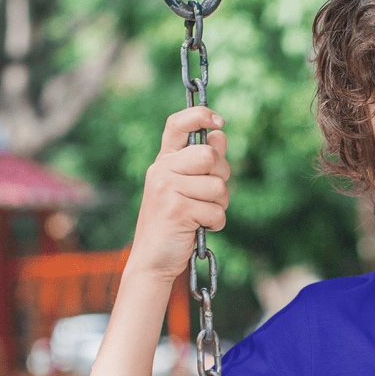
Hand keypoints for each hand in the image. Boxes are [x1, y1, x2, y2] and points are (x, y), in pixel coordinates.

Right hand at [127, 107, 229, 282]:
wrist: (152, 260)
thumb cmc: (173, 224)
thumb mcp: (186, 189)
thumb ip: (202, 164)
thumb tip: (219, 134)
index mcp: (163, 161)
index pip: (176, 124)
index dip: (199, 115)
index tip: (219, 122)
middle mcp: (161, 170)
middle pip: (209, 155)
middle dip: (222, 176)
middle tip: (213, 195)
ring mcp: (166, 188)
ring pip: (218, 186)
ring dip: (220, 205)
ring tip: (202, 216)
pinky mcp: (177, 209)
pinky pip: (216, 211)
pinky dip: (216, 223)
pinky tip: (200, 228)